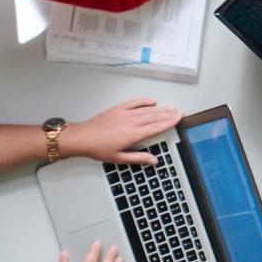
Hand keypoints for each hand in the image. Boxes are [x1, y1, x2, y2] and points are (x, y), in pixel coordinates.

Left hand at [59, 98, 181, 165]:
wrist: (82, 138)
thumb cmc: (98, 149)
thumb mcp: (119, 158)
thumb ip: (139, 158)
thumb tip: (154, 160)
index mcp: (132, 135)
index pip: (156, 127)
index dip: (169, 122)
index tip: (178, 118)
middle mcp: (130, 122)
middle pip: (154, 117)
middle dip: (168, 114)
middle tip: (179, 112)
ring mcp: (124, 113)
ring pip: (147, 110)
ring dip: (160, 108)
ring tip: (170, 108)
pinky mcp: (118, 109)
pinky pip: (134, 102)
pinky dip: (144, 101)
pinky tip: (152, 101)